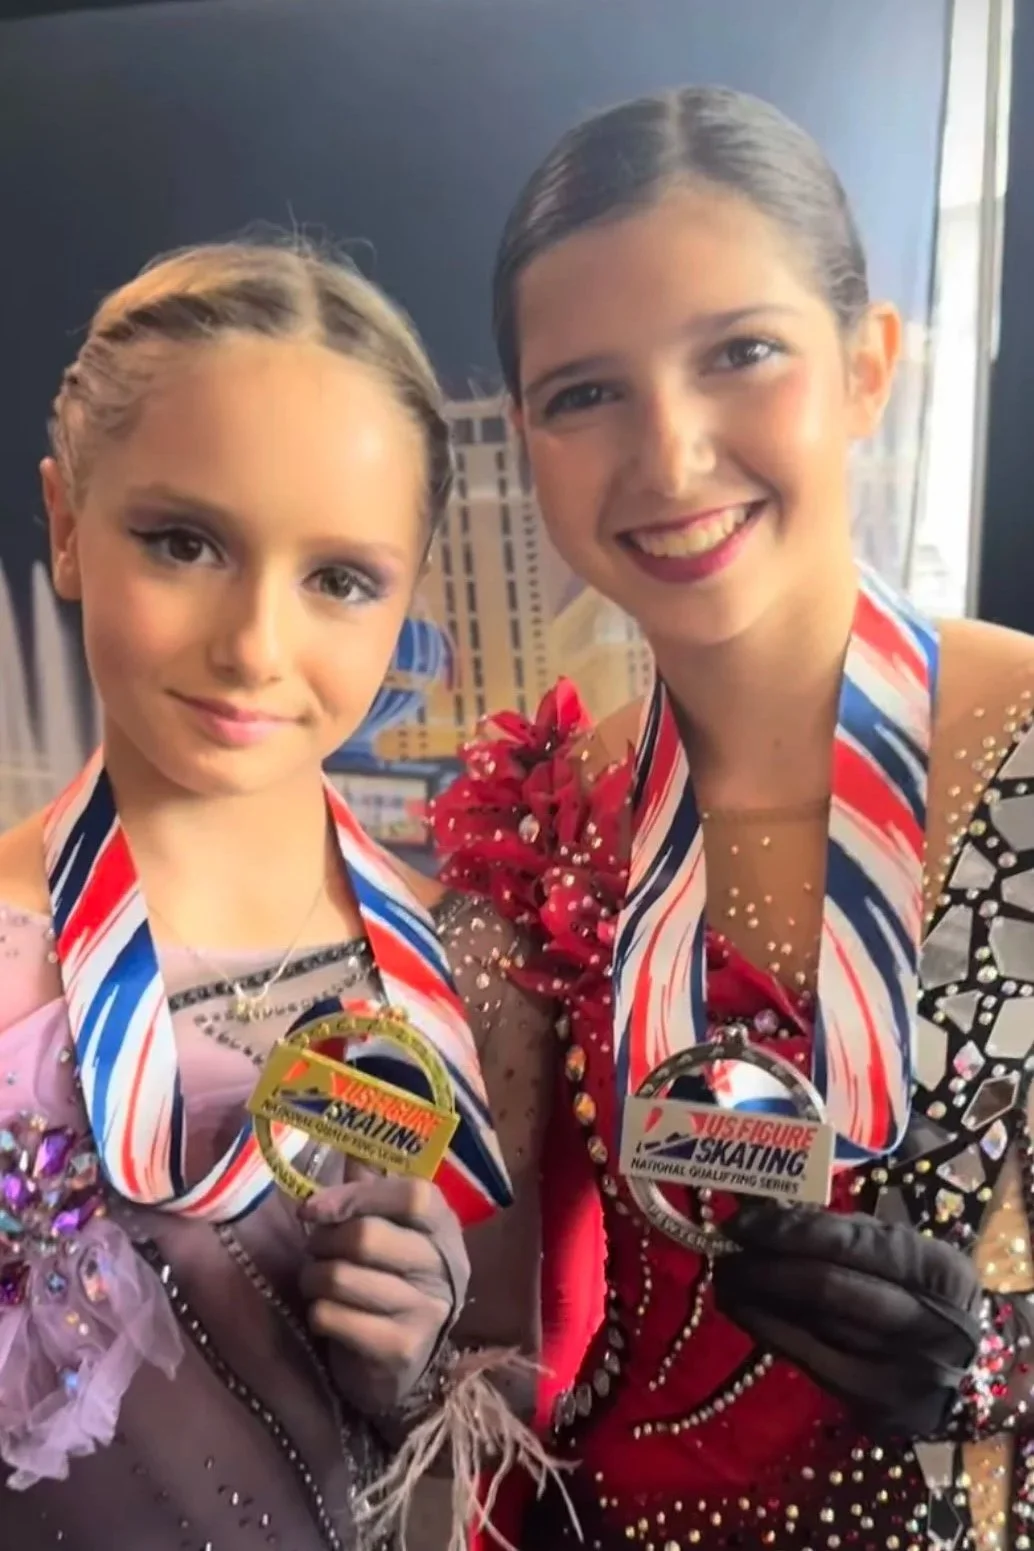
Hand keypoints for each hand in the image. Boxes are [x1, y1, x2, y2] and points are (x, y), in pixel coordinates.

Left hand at [298, 1171, 468, 1415]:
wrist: (399, 1367)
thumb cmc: (389, 1282)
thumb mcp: (389, 1230)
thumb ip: (370, 1186)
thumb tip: (352, 1133)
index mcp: (443, 1226)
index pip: (412, 1195)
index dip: (356, 1196)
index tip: (314, 1208)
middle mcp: (444, 1266)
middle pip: (366, 1237)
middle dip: (323, 1242)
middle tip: (316, 1251)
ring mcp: (427, 1310)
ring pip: (341, 1278)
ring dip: (313, 1279)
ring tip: (318, 1283)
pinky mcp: (401, 1349)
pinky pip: (333, 1317)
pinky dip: (318, 1314)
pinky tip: (328, 1316)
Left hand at [712, 1200, 982, 1438]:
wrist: (966, 1371)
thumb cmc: (920, 1293)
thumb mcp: (899, 1253)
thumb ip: (841, 1232)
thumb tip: (764, 1211)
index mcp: (935, 1268)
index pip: (847, 1243)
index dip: (786, 1231)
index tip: (738, 1222)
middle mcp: (926, 1321)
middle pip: (826, 1288)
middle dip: (763, 1267)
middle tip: (723, 1252)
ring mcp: (903, 1369)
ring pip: (813, 1325)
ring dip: (757, 1299)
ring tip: (725, 1278)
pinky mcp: (877, 1403)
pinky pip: (809, 1359)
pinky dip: (769, 1330)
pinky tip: (743, 1310)